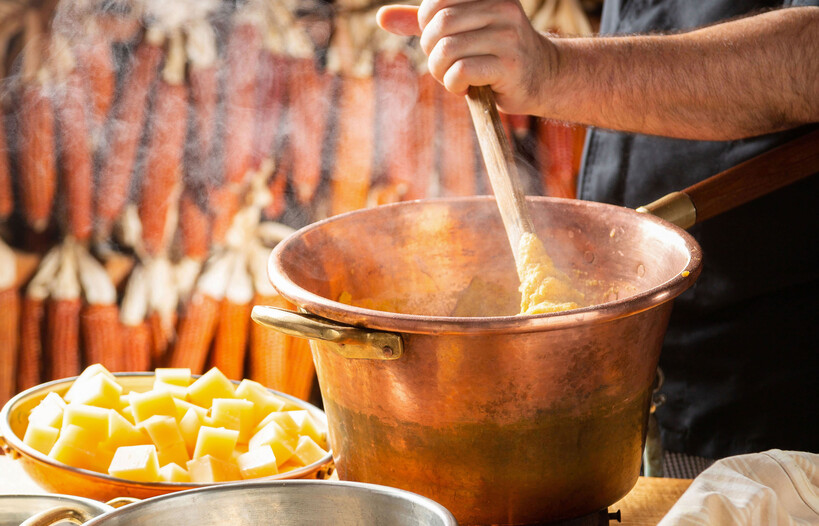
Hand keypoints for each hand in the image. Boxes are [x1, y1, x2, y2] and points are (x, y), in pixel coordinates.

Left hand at [376, 0, 556, 114]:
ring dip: (440, 70)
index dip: (425, 22)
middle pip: (440, 24)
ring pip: (448, 49)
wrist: (542, 77)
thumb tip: (381, 17)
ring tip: (451, 76)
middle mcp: (501, 8)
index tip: (437, 39)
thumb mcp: (461, 30)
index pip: (437, 0)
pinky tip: (463, 86)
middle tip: (442, 63)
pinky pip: (462, 70)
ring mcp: (508, 36)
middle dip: (430, 50)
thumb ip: (423, 22)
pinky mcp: (510, 65)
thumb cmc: (495, 52)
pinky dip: (453, 83)